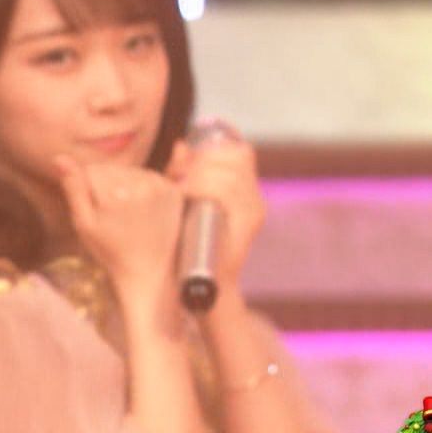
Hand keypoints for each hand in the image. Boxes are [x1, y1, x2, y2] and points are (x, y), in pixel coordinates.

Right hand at [55, 153, 182, 315]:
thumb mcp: (84, 223)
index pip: (90, 170)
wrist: (148, 269)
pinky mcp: (172, 190)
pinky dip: (142, 187)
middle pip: (111, 168)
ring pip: (129, 170)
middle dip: (106, 184)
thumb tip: (60, 158)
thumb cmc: (110, 250)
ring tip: (126, 213)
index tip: (96, 209)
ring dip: (124, 185)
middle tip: (112, 214)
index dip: (87, 188)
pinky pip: (148, 176)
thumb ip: (73, 188)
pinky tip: (141, 208)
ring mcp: (159, 187)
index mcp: (114, 194)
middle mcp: (139, 186)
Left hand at [165, 137, 265, 289]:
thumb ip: (182, 173)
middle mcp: (255, 199)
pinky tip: (185, 193)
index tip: (185, 162)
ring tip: (178, 186)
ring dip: (199, 173)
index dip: (212, 149)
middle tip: (176, 174)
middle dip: (201, 160)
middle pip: (235, 158)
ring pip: (230, 173)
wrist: (204, 287)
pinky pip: (228, 192)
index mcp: (244, 192)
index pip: (240, 152)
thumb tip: (180, 145)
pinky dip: (203, 187)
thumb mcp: (184, 202)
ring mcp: (254, 211)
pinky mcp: (248, 223)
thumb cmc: (188, 244)